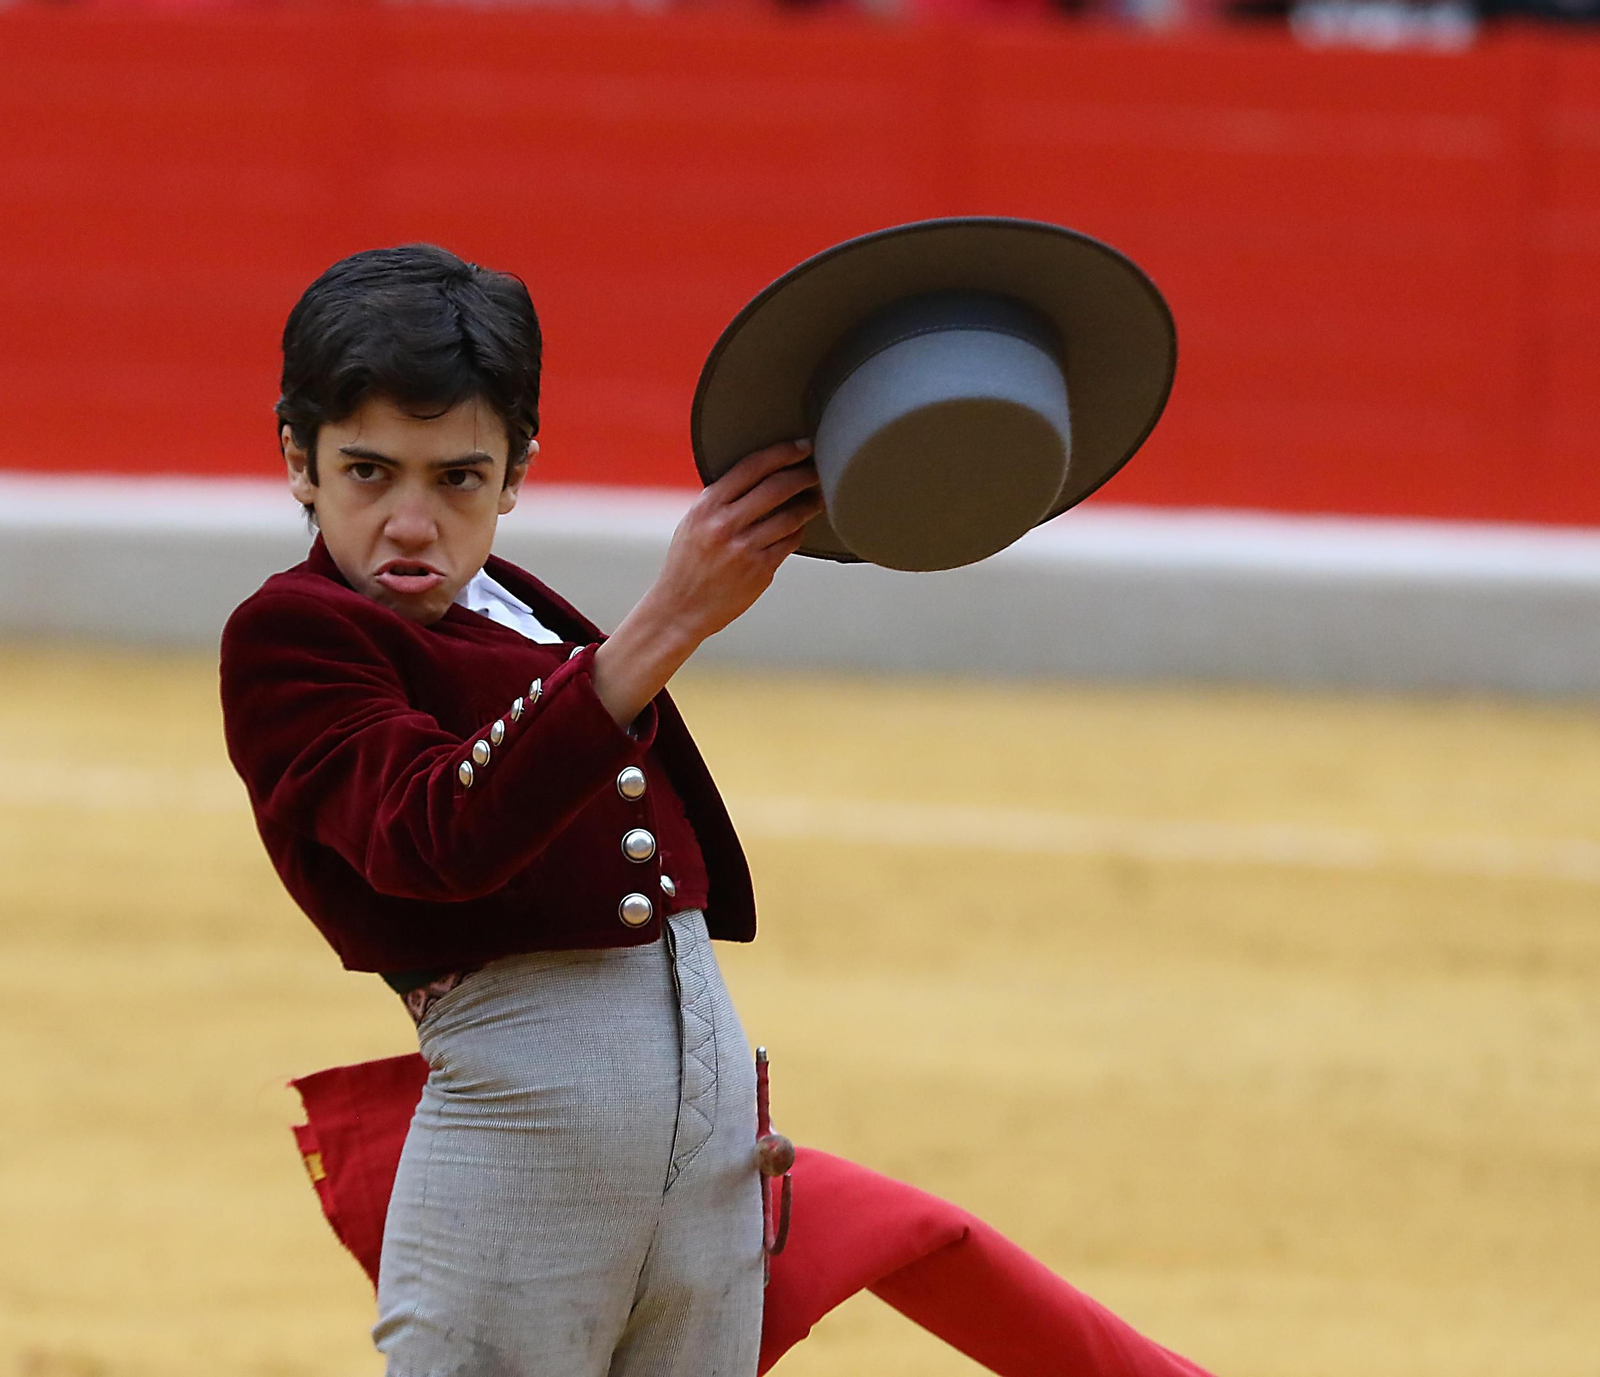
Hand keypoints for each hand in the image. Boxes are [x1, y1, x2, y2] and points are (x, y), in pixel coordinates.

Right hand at [652, 439, 822, 643]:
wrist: (679, 609)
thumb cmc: (687, 563)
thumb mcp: (693, 523)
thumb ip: (721, 500)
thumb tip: (760, 475)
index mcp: (707, 506)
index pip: (752, 467)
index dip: (783, 452)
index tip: (803, 446)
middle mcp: (725, 525)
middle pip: (777, 487)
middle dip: (804, 474)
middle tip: (819, 469)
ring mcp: (744, 549)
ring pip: (790, 517)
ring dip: (810, 504)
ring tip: (818, 499)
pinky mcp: (760, 571)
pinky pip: (790, 543)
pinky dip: (798, 532)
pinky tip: (799, 528)